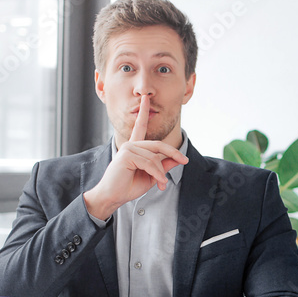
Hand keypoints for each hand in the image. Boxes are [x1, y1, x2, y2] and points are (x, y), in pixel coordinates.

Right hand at [83, 94, 188, 219]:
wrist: (113, 197)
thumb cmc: (128, 187)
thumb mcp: (152, 176)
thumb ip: (163, 166)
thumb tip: (178, 159)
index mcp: (134, 147)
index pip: (140, 126)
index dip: (143, 112)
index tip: (145, 99)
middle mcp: (130, 144)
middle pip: (158, 145)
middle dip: (173, 153)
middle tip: (184, 161)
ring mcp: (127, 148)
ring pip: (155, 158)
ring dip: (161, 173)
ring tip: (161, 184)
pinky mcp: (126, 156)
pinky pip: (149, 164)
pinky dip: (157, 174)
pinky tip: (159, 183)